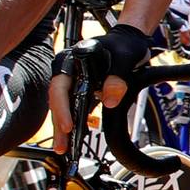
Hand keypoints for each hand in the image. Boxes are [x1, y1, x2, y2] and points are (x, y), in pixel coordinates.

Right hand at [50, 21, 153, 138]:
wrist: (130, 41)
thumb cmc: (125, 45)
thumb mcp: (125, 58)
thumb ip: (117, 78)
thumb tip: (110, 101)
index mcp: (72, 59)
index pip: (60, 86)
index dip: (62, 107)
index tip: (68, 125)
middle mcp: (68, 71)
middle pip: (59, 100)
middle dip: (59, 125)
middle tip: (61, 146)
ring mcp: (74, 81)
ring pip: (65, 107)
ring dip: (64, 128)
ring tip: (63, 148)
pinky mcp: (82, 91)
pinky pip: (75, 109)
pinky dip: (75, 124)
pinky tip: (75, 139)